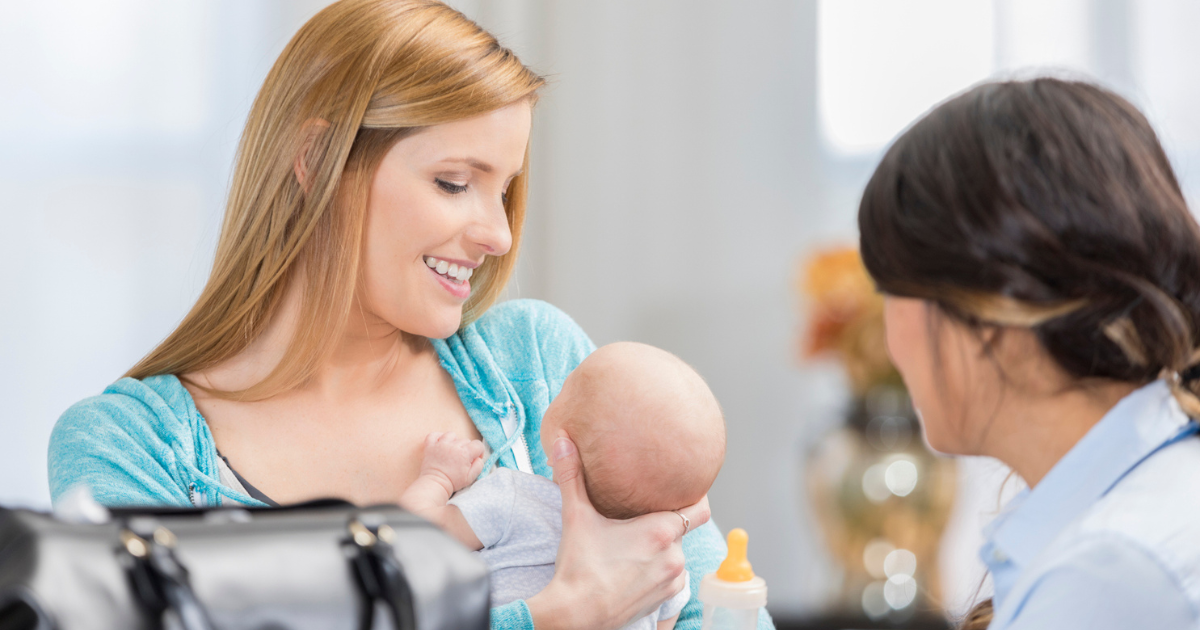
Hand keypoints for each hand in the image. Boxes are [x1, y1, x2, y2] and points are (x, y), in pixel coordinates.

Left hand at [418, 432, 485, 495]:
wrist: (435, 484)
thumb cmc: (453, 482)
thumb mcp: (471, 477)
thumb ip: (479, 465)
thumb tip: (478, 457)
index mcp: (465, 453)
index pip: (478, 444)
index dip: (479, 452)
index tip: (474, 459)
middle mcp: (453, 446)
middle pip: (465, 440)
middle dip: (466, 449)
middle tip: (461, 459)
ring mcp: (441, 444)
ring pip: (452, 435)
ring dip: (453, 441)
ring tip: (452, 451)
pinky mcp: (430, 446)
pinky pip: (434, 435)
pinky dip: (438, 437)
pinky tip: (441, 443)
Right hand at [527, 435, 710, 629]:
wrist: (575, 614)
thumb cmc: (579, 566)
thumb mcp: (575, 516)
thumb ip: (571, 475)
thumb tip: (561, 441)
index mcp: (661, 530)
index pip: (701, 508)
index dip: (696, 497)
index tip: (683, 489)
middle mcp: (674, 555)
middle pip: (681, 529)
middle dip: (664, 523)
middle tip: (640, 518)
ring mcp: (671, 579)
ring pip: (676, 553)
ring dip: (663, 548)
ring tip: (635, 545)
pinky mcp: (664, 599)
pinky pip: (671, 576)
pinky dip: (659, 569)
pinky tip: (635, 566)